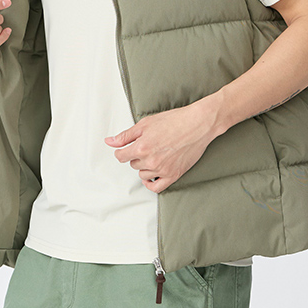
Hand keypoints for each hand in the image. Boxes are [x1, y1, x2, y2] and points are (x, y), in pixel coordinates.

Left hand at [105, 96, 221, 191]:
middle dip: (137, 156)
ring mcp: (162, 170)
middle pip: (133, 165)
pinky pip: (156, 187)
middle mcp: (150, 161)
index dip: (122, 152)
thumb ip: (126, 135)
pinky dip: (151, 183)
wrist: (198, 124)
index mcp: (141, 147)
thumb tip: (109, 142)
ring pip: (143, 175)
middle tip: (148, 146)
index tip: (127, 149)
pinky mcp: (173, 175)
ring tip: (155, 155)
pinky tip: (152, 176)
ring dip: (145, 167)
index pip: (121, 156)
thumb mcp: (146, 123)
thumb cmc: (175, 121)